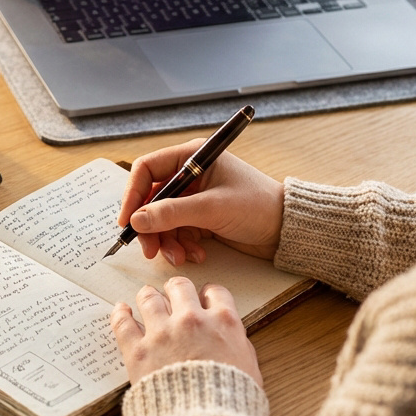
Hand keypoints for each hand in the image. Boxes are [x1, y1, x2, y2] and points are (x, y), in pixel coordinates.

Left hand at [111, 277, 261, 386]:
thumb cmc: (232, 403)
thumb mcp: (251, 371)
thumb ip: (240, 347)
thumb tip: (232, 340)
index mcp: (224, 323)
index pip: (215, 293)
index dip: (207, 295)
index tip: (202, 300)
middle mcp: (192, 320)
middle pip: (179, 287)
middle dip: (175, 290)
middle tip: (172, 295)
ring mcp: (163, 333)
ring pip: (149, 298)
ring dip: (148, 297)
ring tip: (146, 298)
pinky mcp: (138, 350)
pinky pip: (123, 322)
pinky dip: (120, 313)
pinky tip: (121, 310)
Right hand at [118, 146, 282, 265]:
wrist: (288, 229)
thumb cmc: (258, 206)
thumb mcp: (212, 208)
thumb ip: (172, 213)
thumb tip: (136, 220)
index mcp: (194, 157)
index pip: (147, 169)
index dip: (133, 195)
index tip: (128, 221)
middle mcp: (191, 175)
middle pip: (152, 199)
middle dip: (150, 226)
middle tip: (150, 250)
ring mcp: (196, 198)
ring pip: (163, 219)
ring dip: (167, 241)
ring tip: (180, 257)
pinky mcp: (202, 218)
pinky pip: (178, 232)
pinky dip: (182, 246)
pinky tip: (197, 255)